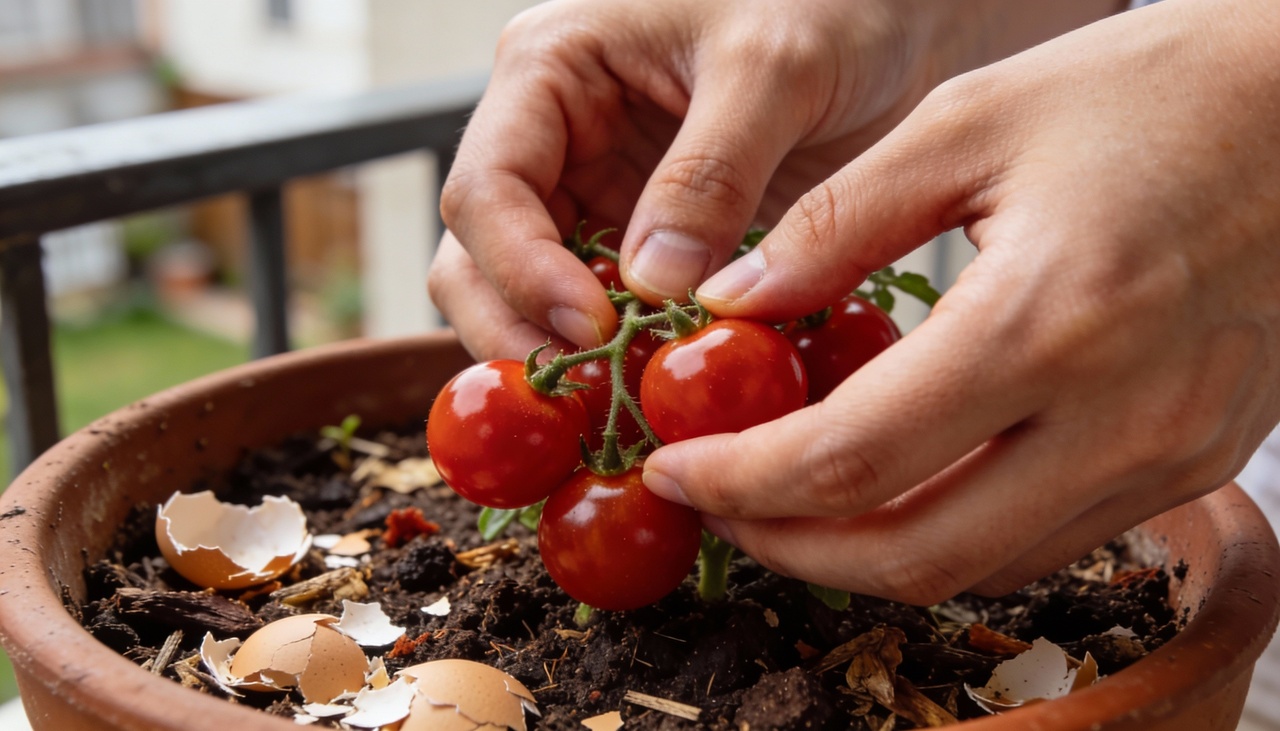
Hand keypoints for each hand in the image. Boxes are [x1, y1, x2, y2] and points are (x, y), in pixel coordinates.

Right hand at [431, 0, 1119, 360]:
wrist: (891, 21)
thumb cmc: (830, 4)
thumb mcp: (772, 69)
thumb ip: (710, 173)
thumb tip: (652, 287)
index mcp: (551, 69)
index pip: (485, 190)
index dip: (522, 273)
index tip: (592, 332)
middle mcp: (551, 136)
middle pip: (478, 257)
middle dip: (520, 333)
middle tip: (588, 398)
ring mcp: (589, 190)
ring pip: (526, 296)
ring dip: (562, 357)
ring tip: (621, 404)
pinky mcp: (638, 237)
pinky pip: (601, 308)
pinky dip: (619, 354)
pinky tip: (661, 383)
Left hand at [643, 0, 1279, 603]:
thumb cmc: (1149, 93)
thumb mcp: (968, 122)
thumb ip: (834, 225)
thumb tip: (730, 305)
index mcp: (1048, 319)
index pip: (853, 459)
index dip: (743, 483)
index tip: (676, 471)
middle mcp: (1120, 415)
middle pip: (915, 557)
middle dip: (790, 549)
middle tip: (720, 505)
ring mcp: (1170, 454)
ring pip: (982, 567)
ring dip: (866, 552)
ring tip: (790, 496)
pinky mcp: (1194, 462)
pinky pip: (1045, 540)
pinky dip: (949, 527)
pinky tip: (898, 476)